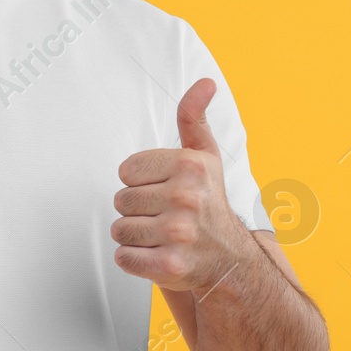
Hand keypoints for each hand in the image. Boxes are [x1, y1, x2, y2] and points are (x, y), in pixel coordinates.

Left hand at [110, 78, 254, 291]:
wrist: (230, 261)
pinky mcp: (169, 266)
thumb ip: (193, 118)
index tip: (165, 190)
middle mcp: (187, 198)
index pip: (125, 171)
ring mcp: (179, 234)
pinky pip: (124, 258)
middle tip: (165, 216)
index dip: (141, 183)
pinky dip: (136, 260)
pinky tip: (159, 255)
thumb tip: (205, 84)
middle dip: (137, 210)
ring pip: (119, 229)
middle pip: (120, 200)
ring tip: (163, 235)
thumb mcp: (204, 157)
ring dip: (135, 236)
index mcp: (191, 166)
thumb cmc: (209, 204)